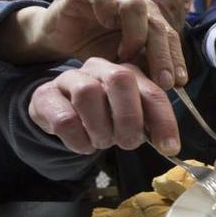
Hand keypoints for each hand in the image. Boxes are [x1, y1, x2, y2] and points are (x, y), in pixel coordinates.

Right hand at [0, 0, 187, 89]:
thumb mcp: (122, 68)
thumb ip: (144, 72)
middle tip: (163, 80)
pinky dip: (105, 5)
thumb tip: (171, 90)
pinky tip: (104, 24)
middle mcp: (135, 6)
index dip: (176, 59)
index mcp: (148, 22)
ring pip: (136, 5)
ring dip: (136, 33)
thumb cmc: (93, 52)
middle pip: (157, 24)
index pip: (169, 38)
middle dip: (162, 54)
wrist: (58, 39)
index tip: (178, 83)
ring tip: (126, 56)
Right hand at [28, 58, 179, 155]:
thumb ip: (149, 126)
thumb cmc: (101, 115)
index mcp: (127, 72)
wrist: (57, 111)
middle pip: (121, 79)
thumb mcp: (129, 119)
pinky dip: (79, 140)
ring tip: (102, 142)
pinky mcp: (45, 96)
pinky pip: (64, 118)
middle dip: (129, 118)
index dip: (164, 120)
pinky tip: (84, 145)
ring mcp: (70, 78)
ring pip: (88, 94)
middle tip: (127, 143)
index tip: (170, 148)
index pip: (153, 91)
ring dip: (101, 129)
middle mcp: (100, 68)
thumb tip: (169, 145)